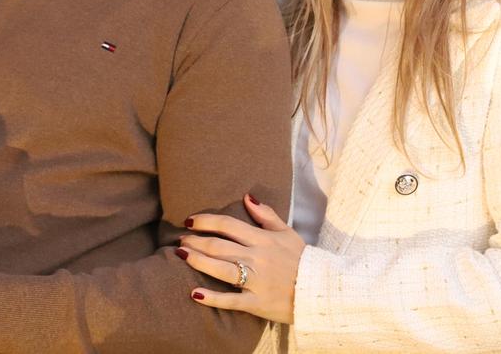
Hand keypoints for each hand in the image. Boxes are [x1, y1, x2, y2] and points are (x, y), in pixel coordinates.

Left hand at [178, 194, 305, 324]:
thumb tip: (247, 197)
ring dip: (198, 261)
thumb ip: (266, 215)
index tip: (189, 221)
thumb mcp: (287, 232)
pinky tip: (195, 293)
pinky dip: (212, 298)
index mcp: (262, 239)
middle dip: (196, 241)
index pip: (228, 225)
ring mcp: (256, 281)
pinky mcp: (256, 303)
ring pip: (221, 269)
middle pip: (219, 246)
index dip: (206, 221)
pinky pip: (231, 300)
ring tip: (181, 255)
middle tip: (181, 239)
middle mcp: (256, 258)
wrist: (320, 290)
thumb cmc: (301, 259)